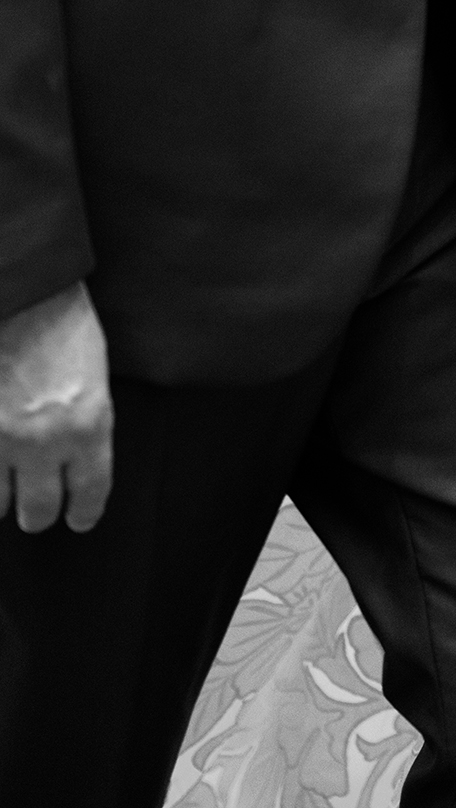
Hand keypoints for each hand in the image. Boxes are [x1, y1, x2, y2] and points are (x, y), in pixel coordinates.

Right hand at [0, 283, 112, 533]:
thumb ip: (86, 422)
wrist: (18, 290)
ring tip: (6, 482)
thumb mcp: (93, 374)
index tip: (79, 517)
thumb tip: (76, 458)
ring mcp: (0, 439)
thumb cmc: (61, 320)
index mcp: (88, 424)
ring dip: (2, 495)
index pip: (90, 494)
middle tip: (37, 506)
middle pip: (38, 512)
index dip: (84, 512)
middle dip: (39, 512)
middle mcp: (43, 441)